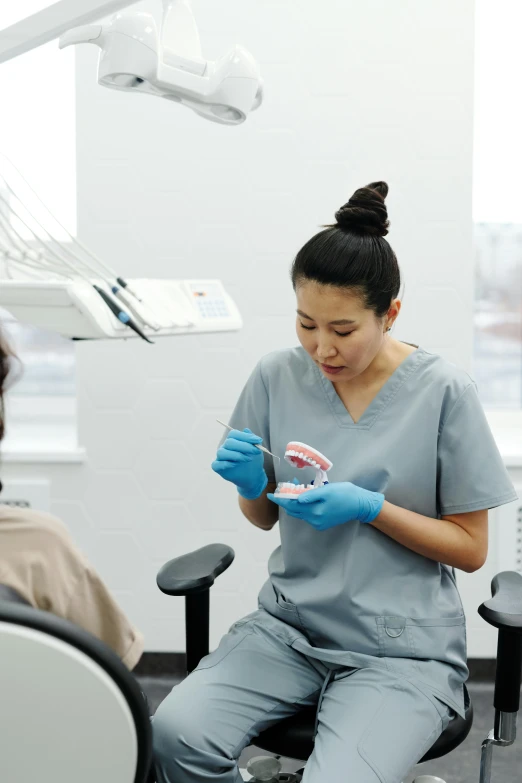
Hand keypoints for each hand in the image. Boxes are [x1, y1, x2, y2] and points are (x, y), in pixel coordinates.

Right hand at [212, 428, 267, 499]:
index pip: (234, 434)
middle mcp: (225, 447)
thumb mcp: (256, 450)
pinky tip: (235, 465)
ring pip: (222, 452)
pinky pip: (216, 464)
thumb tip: (247, 430)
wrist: (253, 476)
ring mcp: (220, 457)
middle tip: (255, 451)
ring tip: (247, 459)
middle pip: (229, 442)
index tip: (258, 440)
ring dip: (236, 455)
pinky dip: (225, 464)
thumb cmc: (253, 460)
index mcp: (233, 440)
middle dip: (244, 446)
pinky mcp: (218, 468)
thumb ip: (252, 440)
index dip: (245, 436)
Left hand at [267, 482, 384, 529]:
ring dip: (295, 503)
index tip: (269, 494)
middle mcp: (314, 519)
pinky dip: (303, 507)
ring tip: (296, 490)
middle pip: (293, 510)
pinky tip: (306, 498)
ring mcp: (318, 523)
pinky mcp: (322, 523)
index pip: (291, 505)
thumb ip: (310, 495)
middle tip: (285, 488)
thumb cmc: (344, 493)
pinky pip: (307, 515)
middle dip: (287, 500)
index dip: (279, 499)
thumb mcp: (327, 490)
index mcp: (314, 511)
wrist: (359, 505)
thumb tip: (296, 499)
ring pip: (300, 512)